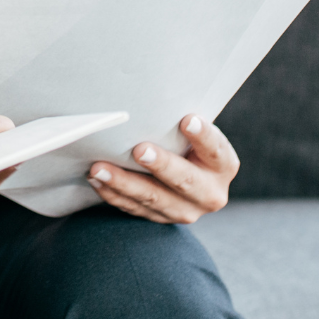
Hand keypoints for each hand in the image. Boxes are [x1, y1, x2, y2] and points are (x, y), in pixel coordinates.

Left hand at [87, 114, 237, 223]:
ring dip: (123, 182)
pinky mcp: (161, 218)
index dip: (203, 136)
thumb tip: (150, 100)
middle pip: (184, 180)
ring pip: (153, 198)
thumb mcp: (192, 131)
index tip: (187, 120)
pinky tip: (95, 180)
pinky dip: (112, 193)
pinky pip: (134, 208)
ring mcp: (185, 210)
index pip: (216, 150)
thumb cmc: (184, 141)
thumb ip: (179, 122)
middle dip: (161, 165)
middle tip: (138, 150)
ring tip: (98, 168)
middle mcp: (210, 193)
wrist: (183, 171)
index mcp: (223, 165)